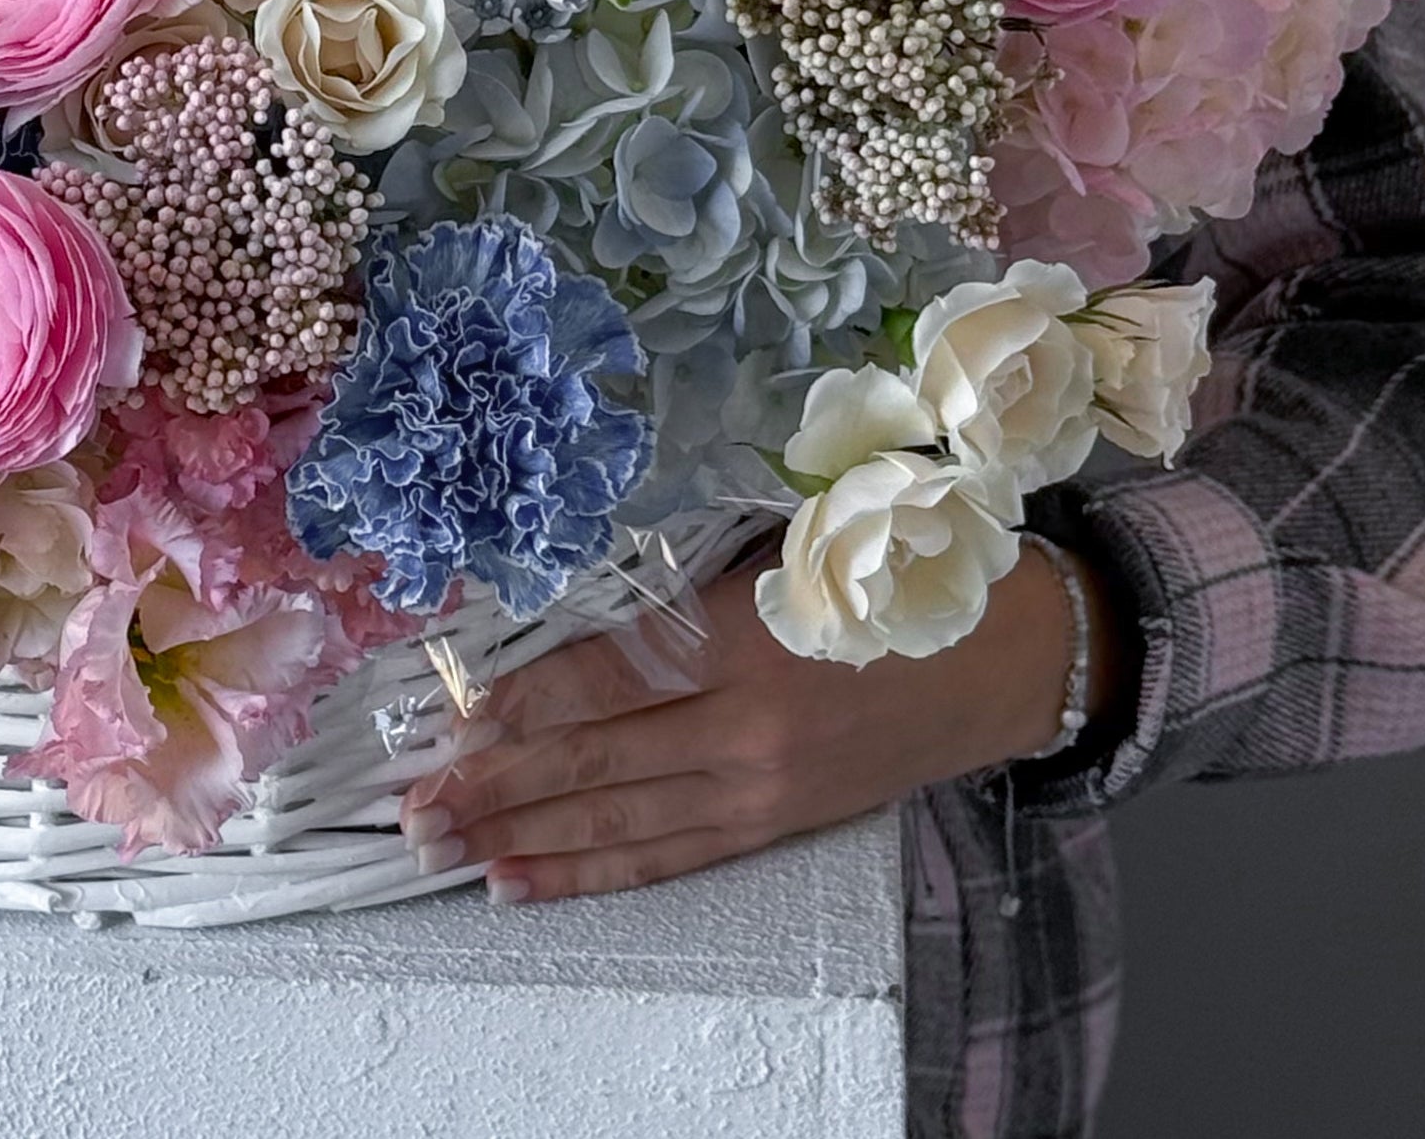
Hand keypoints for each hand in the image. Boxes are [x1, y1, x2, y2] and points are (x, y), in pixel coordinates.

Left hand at [399, 541, 1111, 902]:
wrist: (1010, 654)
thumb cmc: (896, 571)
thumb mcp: (792, 543)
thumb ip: (687, 566)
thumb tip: (568, 575)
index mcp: (749, 639)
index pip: (611, 675)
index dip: (526, 697)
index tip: (450, 714)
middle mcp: (748, 729)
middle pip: (598, 762)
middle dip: (498, 787)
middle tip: (414, 808)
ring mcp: (762, 788)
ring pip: (619, 822)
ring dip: (524, 837)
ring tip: (441, 848)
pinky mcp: (776, 823)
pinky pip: (666, 856)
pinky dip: (589, 872)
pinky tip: (523, 880)